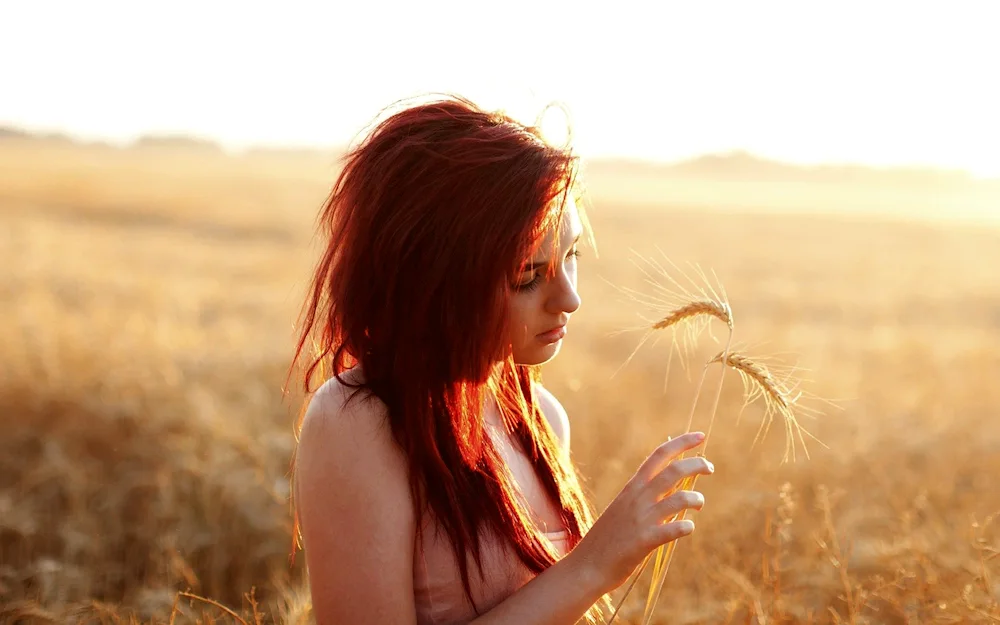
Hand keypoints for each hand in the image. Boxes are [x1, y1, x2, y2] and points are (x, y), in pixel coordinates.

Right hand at [566, 432, 713, 594]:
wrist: (587, 565)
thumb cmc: (609, 538)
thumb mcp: (624, 507)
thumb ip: (646, 496)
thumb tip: (675, 486)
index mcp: (632, 487)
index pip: (659, 455)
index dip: (681, 443)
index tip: (700, 436)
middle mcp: (638, 497)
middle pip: (674, 471)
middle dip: (697, 464)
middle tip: (710, 467)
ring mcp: (642, 519)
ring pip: (680, 498)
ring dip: (696, 498)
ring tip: (698, 505)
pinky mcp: (645, 541)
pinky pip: (674, 530)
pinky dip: (686, 527)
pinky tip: (687, 528)